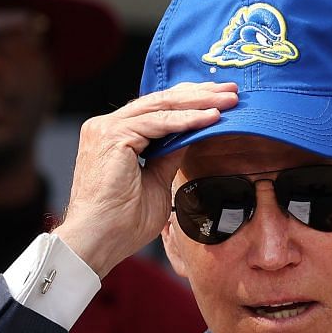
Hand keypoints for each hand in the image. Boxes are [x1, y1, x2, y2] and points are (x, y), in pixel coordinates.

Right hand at [56, 81, 237, 276]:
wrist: (99, 241)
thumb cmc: (122, 223)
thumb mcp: (156, 182)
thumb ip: (169, 157)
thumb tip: (190, 137)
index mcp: (114, 136)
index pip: (156, 110)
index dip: (189, 102)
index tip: (220, 101)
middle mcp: (106, 126)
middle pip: (160, 102)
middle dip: (199, 95)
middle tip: (232, 91)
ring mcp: (106, 128)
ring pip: (160, 106)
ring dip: (198, 103)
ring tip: (229, 101)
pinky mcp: (112, 136)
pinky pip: (157, 123)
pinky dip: (186, 120)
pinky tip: (211, 118)